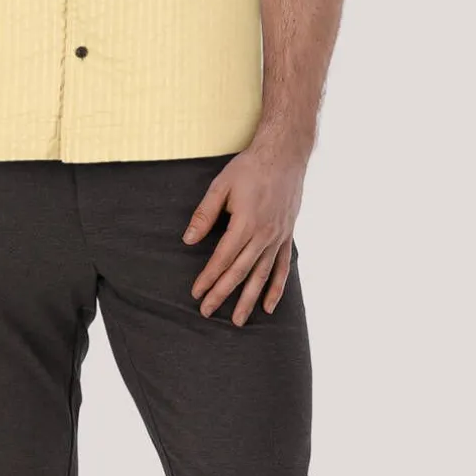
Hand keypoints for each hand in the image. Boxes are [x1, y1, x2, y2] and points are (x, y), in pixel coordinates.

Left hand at [182, 136, 308, 323]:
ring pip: (262, 275)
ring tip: (238, 321)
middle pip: (240, 272)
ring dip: (249, 299)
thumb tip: (188, 239)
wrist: (285, 155)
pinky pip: (283, 268)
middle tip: (207, 312)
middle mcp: (263, 235)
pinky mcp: (287, 236)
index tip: (196, 293)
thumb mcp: (221, 186)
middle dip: (222, 294)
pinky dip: (276, 288)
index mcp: (244, 223)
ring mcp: (278, 237)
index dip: (208, 277)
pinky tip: (269, 306)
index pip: (222, 258)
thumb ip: (205, 214)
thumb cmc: (250, 168)